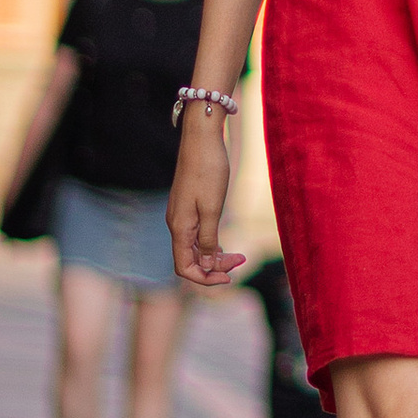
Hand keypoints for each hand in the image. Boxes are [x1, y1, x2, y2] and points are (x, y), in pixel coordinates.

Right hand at [167, 115, 245, 290]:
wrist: (202, 138)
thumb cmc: (208, 170)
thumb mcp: (212, 208)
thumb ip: (207, 238)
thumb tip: (206, 263)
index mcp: (179, 228)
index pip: (184, 268)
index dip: (205, 278)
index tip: (229, 277)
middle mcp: (176, 224)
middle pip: (190, 260)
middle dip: (214, 267)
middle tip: (241, 260)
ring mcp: (181, 215)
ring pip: (194, 248)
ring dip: (214, 256)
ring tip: (239, 255)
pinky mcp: (188, 206)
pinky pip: (196, 235)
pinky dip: (211, 243)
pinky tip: (225, 244)